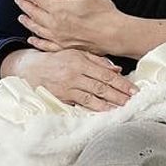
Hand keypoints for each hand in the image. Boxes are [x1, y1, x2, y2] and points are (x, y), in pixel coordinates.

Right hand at [4, 48, 135, 110]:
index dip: (121, 83)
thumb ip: (97, 61)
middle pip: (102, 86)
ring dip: (111, 103)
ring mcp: (68, 87)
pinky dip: (96, 108)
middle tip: (134, 101)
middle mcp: (75, 74)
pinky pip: (82, 104)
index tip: (134, 90)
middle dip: (120, 95)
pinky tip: (106, 112)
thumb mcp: (76, 53)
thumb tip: (117, 70)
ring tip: (124, 108)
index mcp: (80, 61)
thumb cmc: (57, 61)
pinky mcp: (63, 98)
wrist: (31, 69)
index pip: (106, 74)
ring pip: (94, 97)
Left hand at [14, 0, 124, 53]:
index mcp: (57, 9)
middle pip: (34, 13)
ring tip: (21, 16)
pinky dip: (36, 41)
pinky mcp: (64, 48)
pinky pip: (45, 45)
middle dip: (24, 5)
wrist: (114, 33)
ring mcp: (58, 38)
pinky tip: (31, 38)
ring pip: (36, 29)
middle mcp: (54, 24)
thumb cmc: (102, 11)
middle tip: (17, 0)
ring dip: (27, 21)